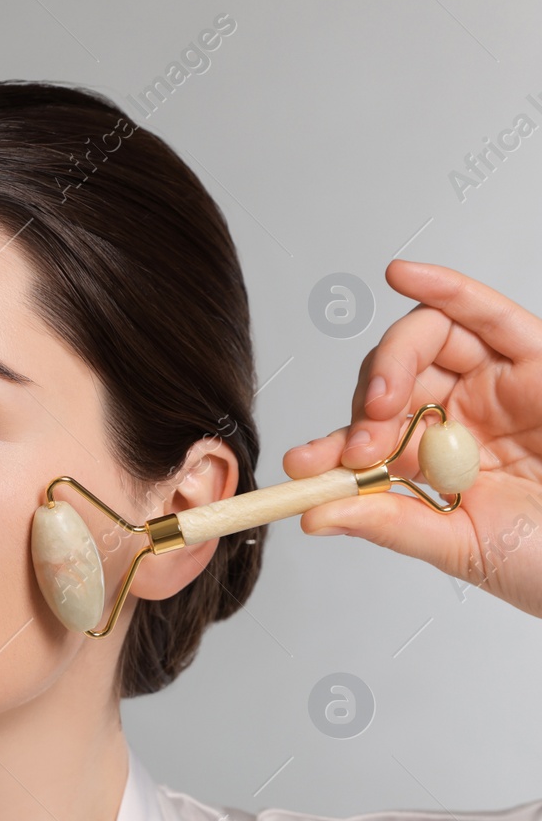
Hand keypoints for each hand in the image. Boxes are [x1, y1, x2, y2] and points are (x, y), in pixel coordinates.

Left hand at [282, 259, 541, 619]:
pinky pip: (490, 315)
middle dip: (364, 405)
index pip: (366, 437)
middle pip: (390, 377)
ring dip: (392, 359)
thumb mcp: (461, 546)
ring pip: (428, 339)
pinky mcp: (537, 359)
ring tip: (384, 402)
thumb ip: (390, 524)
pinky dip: (447, 289)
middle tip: (362, 444)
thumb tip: (312, 515)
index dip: (329, 446)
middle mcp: (457, 414)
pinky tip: (405, 274)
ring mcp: (494, 383)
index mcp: (430, 460)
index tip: (302, 465)